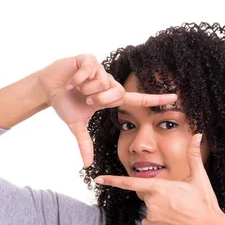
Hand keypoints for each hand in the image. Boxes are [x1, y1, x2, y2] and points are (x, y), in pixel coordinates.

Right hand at [38, 54, 177, 167]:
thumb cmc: (65, 103)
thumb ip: (84, 144)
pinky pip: (90, 70)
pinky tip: (71, 81)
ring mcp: (100, 69)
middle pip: (118, 93)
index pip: (138, 99)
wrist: (48, 87)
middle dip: (100, 99)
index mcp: (111, 97)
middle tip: (86, 99)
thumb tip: (87, 165)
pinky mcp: (89, 59)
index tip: (175, 97)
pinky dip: (77, 79)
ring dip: (86, 88)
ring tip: (76, 88)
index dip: (156, 99)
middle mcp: (110, 82)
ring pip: (103, 82)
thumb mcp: (76, 125)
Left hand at [95, 133, 224, 224]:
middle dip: (160, 195)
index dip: (112, 180)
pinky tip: (174, 221)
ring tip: (180, 211)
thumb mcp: (199, 177)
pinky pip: (150, 220)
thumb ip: (193, 155)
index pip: (130, 183)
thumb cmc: (204, 202)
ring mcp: (152, 216)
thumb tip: (198, 134)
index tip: (97, 178)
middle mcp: (152, 202)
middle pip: (148, 194)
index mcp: (159, 187)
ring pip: (150, 207)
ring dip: (160, 208)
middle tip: (179, 199)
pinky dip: (159, 220)